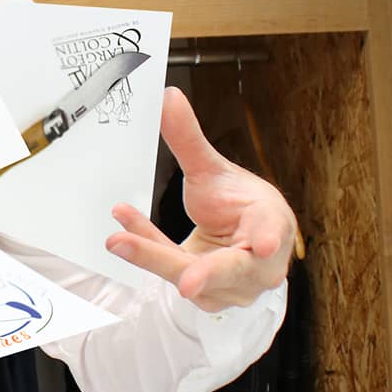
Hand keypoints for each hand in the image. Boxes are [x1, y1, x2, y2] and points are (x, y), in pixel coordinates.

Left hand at [104, 87, 295, 311]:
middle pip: (229, 268)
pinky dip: (146, 249)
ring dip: (154, 255)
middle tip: (186, 280)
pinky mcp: (204, 295)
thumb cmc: (239, 208)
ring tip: (119, 239)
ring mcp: (231, 287)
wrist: (241, 239)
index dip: (267, 239)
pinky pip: (171, 269)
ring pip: (191, 272)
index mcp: (272, 227)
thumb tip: (168, 95)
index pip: (270, 232)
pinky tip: (122, 229)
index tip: (263, 245)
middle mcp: (257, 266)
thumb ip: (190, 140)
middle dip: (205, 274)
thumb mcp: (215, 170)